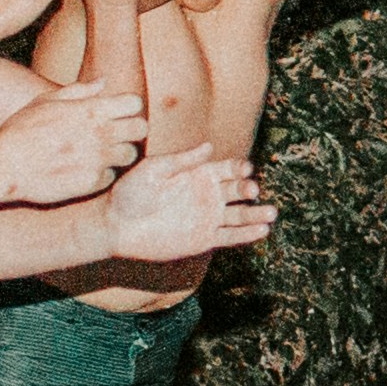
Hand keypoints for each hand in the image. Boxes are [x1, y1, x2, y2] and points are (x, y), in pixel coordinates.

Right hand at [0, 87, 149, 204]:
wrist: (4, 166)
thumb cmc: (20, 131)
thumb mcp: (45, 102)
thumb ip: (78, 91)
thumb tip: (104, 82)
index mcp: (91, 110)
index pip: (134, 103)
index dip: (128, 108)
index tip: (117, 113)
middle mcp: (100, 134)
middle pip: (141, 129)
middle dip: (132, 130)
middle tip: (116, 135)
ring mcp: (99, 159)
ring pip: (130, 155)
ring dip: (119, 153)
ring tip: (99, 154)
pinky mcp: (93, 182)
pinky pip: (111, 176)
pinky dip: (101, 174)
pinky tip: (84, 170)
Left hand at [105, 147, 278, 258]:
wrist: (115, 225)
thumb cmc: (130, 193)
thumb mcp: (154, 169)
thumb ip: (182, 159)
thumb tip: (209, 146)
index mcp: (199, 174)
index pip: (229, 169)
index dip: (240, 168)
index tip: (245, 170)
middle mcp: (208, 195)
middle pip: (239, 190)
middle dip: (249, 189)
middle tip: (252, 191)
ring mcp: (208, 218)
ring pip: (240, 215)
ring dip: (257, 214)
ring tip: (271, 213)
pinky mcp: (204, 239)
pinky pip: (231, 236)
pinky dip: (247, 234)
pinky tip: (262, 231)